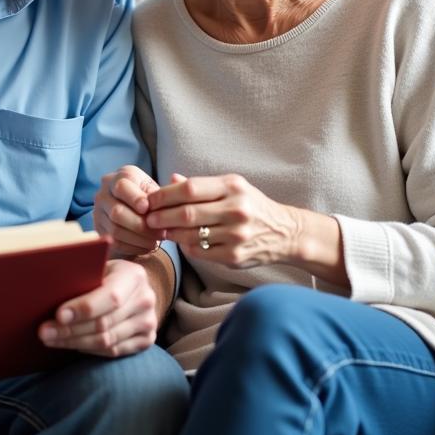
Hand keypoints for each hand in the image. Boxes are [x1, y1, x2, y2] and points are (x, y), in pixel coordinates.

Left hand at [38, 258, 157, 356]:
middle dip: (70, 329)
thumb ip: (84, 276)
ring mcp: (148, 322)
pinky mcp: (147, 340)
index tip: (58, 315)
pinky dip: (90, 350)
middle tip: (44, 332)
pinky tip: (72, 344)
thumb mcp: (100, 266)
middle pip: (104, 323)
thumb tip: (51, 288)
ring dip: (75, 342)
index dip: (84, 308)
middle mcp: (146, 299)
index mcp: (134, 275)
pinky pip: (114, 351)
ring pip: (107, 341)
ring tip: (51, 340)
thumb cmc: (107, 274)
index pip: (110, 297)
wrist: (134, 288)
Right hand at [93, 164, 161, 256]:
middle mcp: (104, 193)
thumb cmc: (147, 196)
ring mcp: (99, 212)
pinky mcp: (100, 230)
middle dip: (141, 225)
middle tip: (160, 233)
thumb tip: (165, 206)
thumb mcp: (154, 190)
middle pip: (116, 211)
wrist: (132, 208)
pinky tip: (147, 246)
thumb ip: (160, 195)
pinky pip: (115, 242)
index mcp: (119, 177)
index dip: (135, 198)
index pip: (121, 186)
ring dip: (139, 238)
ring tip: (156, 241)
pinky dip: (134, 247)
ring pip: (115, 229)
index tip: (147, 209)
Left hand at [145, 173, 302, 269]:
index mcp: (232, 187)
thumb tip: (171, 179)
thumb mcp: (232, 187)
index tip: (150, 200)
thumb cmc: (251, 206)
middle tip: (148, 218)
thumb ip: (201, 185)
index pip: (190, 189)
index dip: (165, 195)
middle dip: (162, 216)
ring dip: (171, 233)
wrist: (285, 233)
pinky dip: (186, 247)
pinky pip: (201, 252)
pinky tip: (181, 242)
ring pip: (192, 235)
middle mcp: (236, 209)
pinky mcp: (235, 256)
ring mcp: (236, 234)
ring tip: (161, 230)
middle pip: (187, 213)